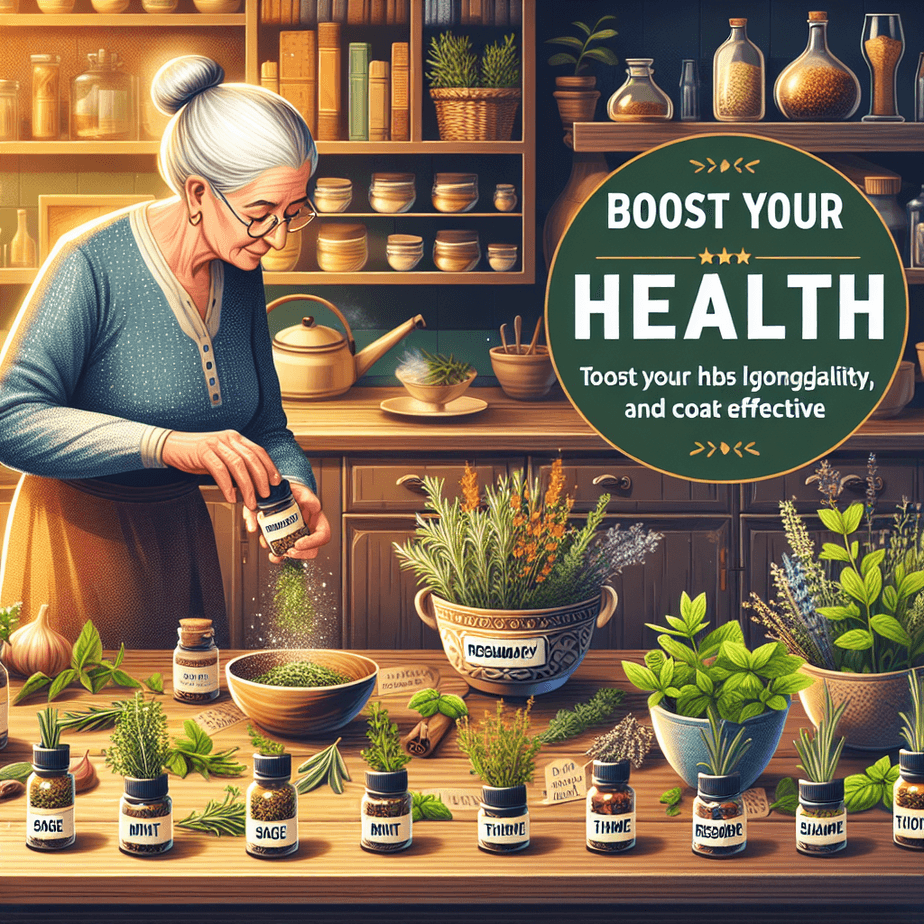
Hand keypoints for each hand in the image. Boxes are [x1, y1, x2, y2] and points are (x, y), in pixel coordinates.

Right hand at [161, 429, 280, 507]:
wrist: (171, 446)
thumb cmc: (198, 454)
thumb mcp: (222, 456)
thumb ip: (237, 465)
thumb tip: (253, 484)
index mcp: (236, 438)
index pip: (258, 451)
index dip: (269, 467)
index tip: (276, 482)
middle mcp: (228, 438)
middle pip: (251, 458)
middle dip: (261, 479)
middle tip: (266, 495)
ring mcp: (215, 443)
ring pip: (238, 465)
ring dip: (247, 486)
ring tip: (250, 501)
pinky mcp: (203, 452)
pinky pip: (220, 470)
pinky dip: (228, 485)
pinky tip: (231, 497)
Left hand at [242, 480, 331, 562]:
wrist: (280, 493)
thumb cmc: (294, 493)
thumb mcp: (301, 491)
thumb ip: (308, 497)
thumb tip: (315, 506)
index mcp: (318, 521)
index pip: (323, 536)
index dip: (313, 543)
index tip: (298, 543)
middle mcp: (309, 532)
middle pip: (311, 550)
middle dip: (299, 553)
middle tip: (288, 550)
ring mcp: (297, 537)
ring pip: (295, 553)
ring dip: (284, 555)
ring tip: (274, 552)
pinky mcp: (284, 539)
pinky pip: (281, 551)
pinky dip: (274, 553)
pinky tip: (267, 545)